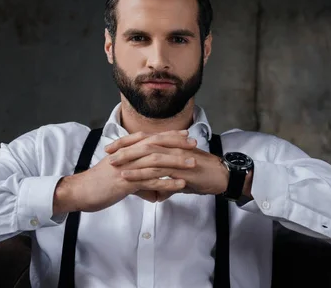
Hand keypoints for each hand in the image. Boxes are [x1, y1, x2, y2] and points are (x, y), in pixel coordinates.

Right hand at [53, 131, 195, 213]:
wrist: (80, 191)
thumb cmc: (98, 184)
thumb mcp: (118, 176)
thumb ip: (136, 179)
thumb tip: (150, 189)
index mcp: (125, 150)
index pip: (150, 138)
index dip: (168, 136)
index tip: (184, 134)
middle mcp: (127, 155)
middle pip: (156, 145)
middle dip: (176, 143)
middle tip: (194, 143)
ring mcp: (127, 168)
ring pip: (156, 161)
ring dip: (176, 162)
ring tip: (193, 163)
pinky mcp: (126, 182)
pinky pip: (150, 181)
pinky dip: (167, 182)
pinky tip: (180, 184)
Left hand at [107, 134, 228, 198]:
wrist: (223, 177)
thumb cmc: (203, 176)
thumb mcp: (182, 177)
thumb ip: (168, 181)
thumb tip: (158, 192)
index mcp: (171, 145)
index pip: (145, 139)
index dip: (127, 142)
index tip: (111, 147)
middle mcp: (172, 147)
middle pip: (143, 143)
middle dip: (123, 147)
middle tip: (107, 153)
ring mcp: (176, 156)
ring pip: (147, 155)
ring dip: (128, 160)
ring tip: (113, 164)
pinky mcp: (179, 169)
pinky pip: (156, 170)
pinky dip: (140, 173)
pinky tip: (128, 176)